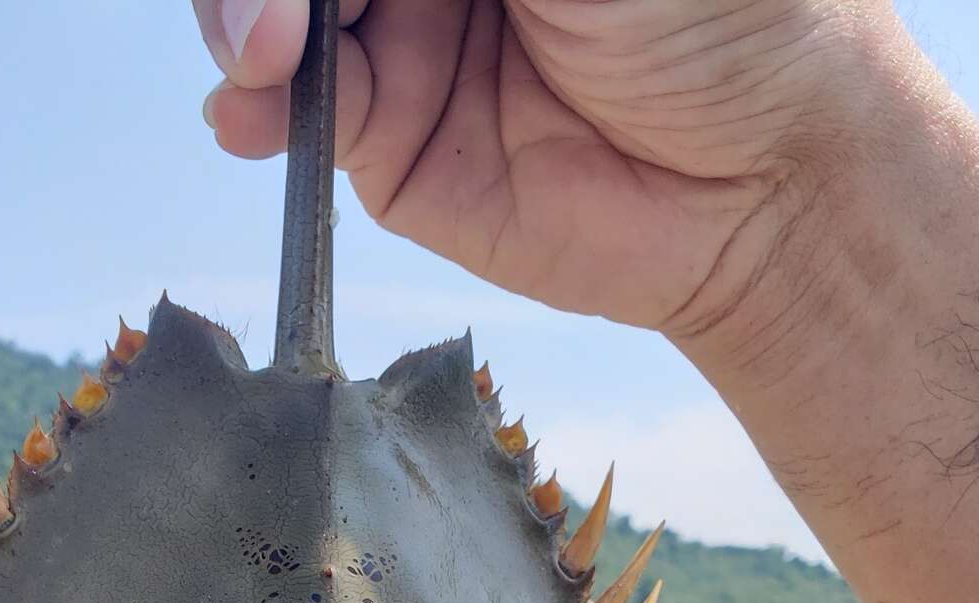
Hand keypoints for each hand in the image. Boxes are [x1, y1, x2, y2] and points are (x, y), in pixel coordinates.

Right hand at [196, 0, 909, 340]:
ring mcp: (405, 39)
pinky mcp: (393, 145)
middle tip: (279, 15)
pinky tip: (248, 107)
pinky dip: (252, 107)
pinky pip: (295, 115)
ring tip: (265, 55)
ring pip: (276, 18)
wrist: (767, 176)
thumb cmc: (725, 7)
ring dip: (245, 23)